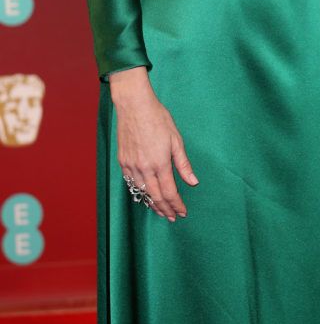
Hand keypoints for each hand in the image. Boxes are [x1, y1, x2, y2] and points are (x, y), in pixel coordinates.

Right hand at [110, 66, 198, 220]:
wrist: (134, 106)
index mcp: (160, 163)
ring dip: (152, 204)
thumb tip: (192, 182)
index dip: (177, 205)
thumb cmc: (158, 118)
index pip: (169, 192)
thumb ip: (183, 164)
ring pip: (142, 193)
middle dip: (165, 209)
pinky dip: (140, 193)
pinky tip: (145, 195)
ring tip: (161, 211)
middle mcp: (144, 168)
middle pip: (155, 197)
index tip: (183, 212)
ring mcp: (131, 166)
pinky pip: (132, 184)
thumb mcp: (176, 139)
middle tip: (173, 217)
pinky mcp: (122, 162)